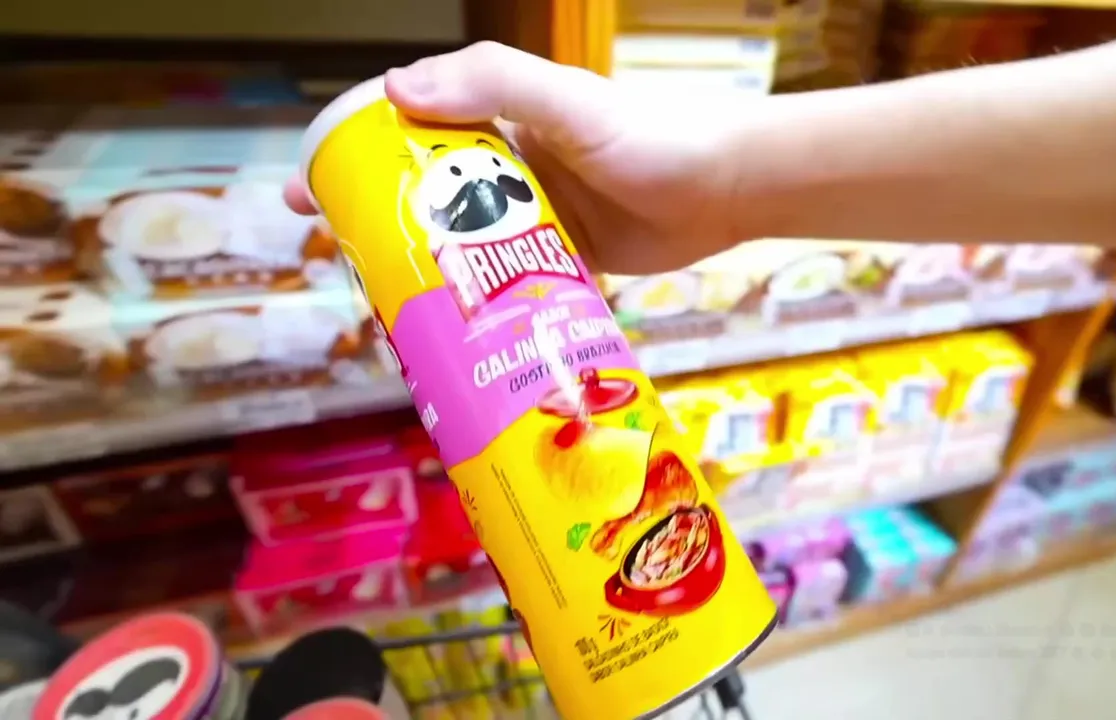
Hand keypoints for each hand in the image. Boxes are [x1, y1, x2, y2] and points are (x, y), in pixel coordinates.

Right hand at [284, 42, 743, 274]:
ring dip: (425, 277)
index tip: (309, 194)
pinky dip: (478, 306)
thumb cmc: (655, 136)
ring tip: (387, 314)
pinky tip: (451, 336)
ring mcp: (533, 221)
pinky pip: (506, 286)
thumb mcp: (570, 102)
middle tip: (343, 271)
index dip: (354, 158)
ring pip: (461, 250)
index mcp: (498, 120)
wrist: (729, 189)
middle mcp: (509, 171)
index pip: (406, 132)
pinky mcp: (561, 264)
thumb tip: (395, 90)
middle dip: (378, 230)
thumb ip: (492, 83)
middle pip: (424, 200)